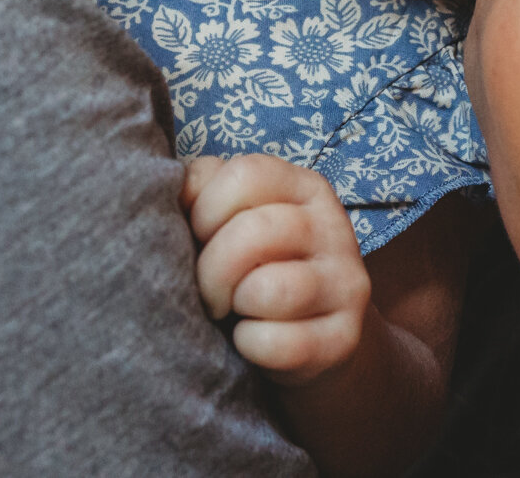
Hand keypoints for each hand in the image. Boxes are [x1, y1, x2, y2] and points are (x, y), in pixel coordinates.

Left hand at [182, 154, 371, 386]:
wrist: (311, 336)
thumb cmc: (254, 268)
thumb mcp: (233, 220)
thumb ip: (204, 192)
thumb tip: (173, 192)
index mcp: (304, 187)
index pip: (246, 174)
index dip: (205, 209)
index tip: (198, 237)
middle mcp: (334, 226)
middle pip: (253, 233)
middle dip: (211, 269)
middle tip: (207, 290)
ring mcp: (346, 283)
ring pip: (269, 289)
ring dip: (235, 305)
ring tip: (234, 310)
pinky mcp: (344, 337)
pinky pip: (277, 342)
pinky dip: (249, 345)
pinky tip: (251, 339)